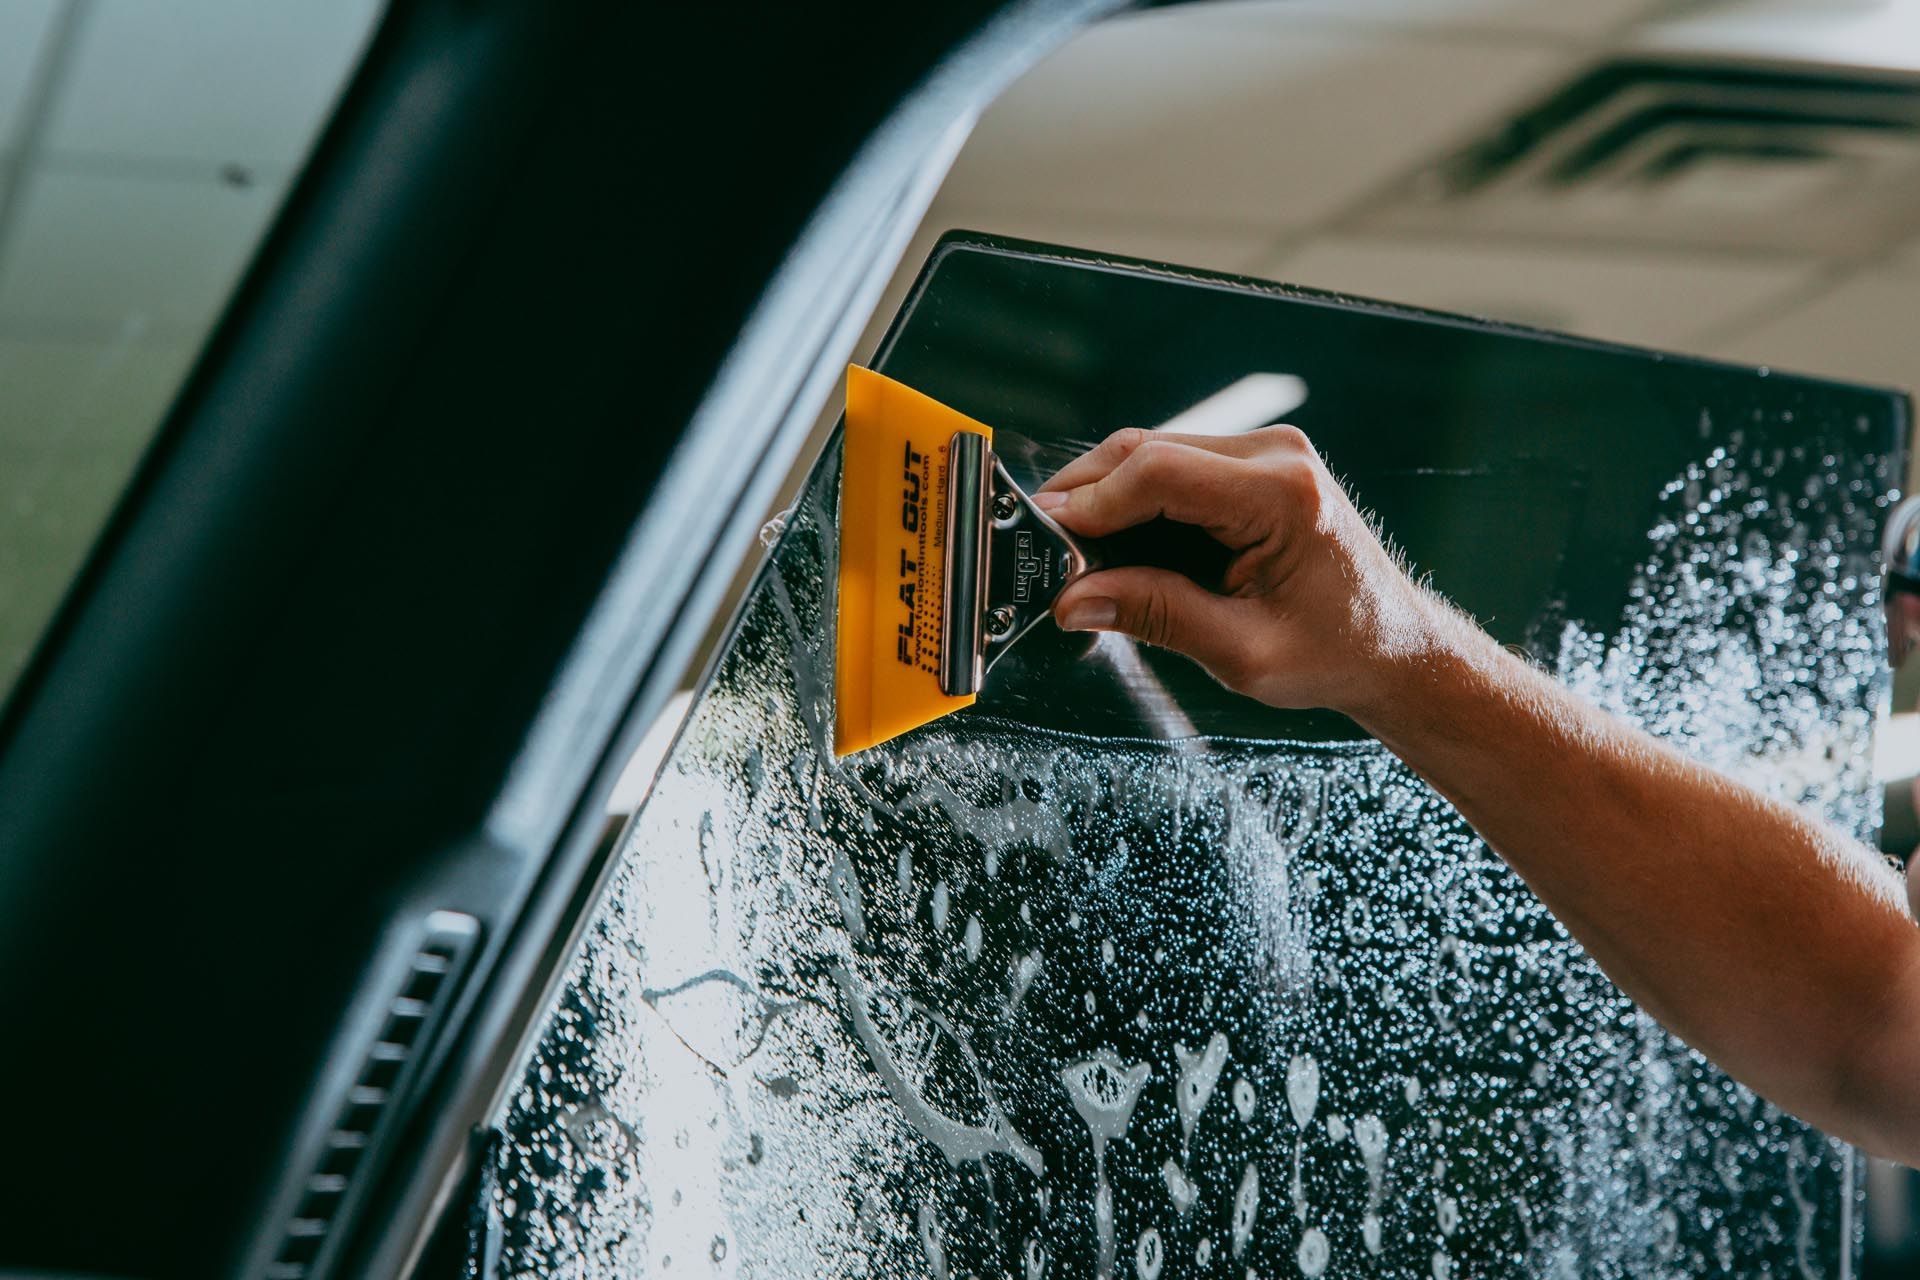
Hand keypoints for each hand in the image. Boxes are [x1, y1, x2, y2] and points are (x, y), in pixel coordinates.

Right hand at [1034, 426, 1448, 719]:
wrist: (1394, 645)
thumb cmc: (1336, 653)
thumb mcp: (1242, 651)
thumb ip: (1157, 616)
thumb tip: (1074, 600)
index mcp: (1283, 496)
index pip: (1159, 472)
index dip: (1092, 503)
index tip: (1046, 538)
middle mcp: (1276, 456)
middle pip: (1146, 449)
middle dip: (1085, 495)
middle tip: (1040, 545)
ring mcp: (1266, 452)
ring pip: (1152, 451)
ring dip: (1105, 495)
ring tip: (1069, 550)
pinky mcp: (1254, 464)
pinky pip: (1173, 465)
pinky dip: (1133, 498)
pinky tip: (1110, 540)